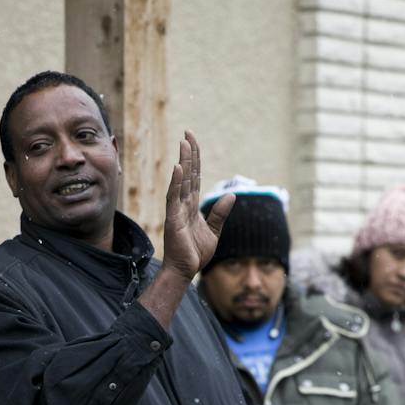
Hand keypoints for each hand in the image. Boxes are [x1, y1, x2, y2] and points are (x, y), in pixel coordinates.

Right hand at [162, 131, 232, 278]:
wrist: (185, 271)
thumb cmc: (196, 254)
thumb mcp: (214, 231)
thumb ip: (220, 213)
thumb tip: (231, 195)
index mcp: (192, 206)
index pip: (195, 177)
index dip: (195, 158)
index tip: (192, 140)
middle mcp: (183, 204)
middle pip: (188, 173)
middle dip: (188, 153)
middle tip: (188, 132)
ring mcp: (177, 210)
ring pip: (181, 181)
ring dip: (183, 162)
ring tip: (184, 143)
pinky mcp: (173, 219)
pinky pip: (174, 198)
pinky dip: (176, 183)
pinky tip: (178, 168)